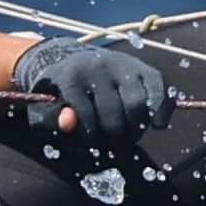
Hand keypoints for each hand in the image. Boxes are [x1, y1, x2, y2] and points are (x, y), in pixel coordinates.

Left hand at [11, 36, 174, 145]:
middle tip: (108, 140)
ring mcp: (123, 65)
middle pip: (114, 117)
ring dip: (135, 129)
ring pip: (139, 105)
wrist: (72, 60)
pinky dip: (161, 112)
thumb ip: (49, 118)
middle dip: (112, 137)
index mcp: (71, 76)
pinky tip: (156, 125)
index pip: (85, 117)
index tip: (85, 145)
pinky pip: (160, 91)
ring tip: (127, 133)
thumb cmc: (59, 92)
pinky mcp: (143, 68)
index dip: (86, 139)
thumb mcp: (44, 105)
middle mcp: (98, 67)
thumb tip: (68, 123)